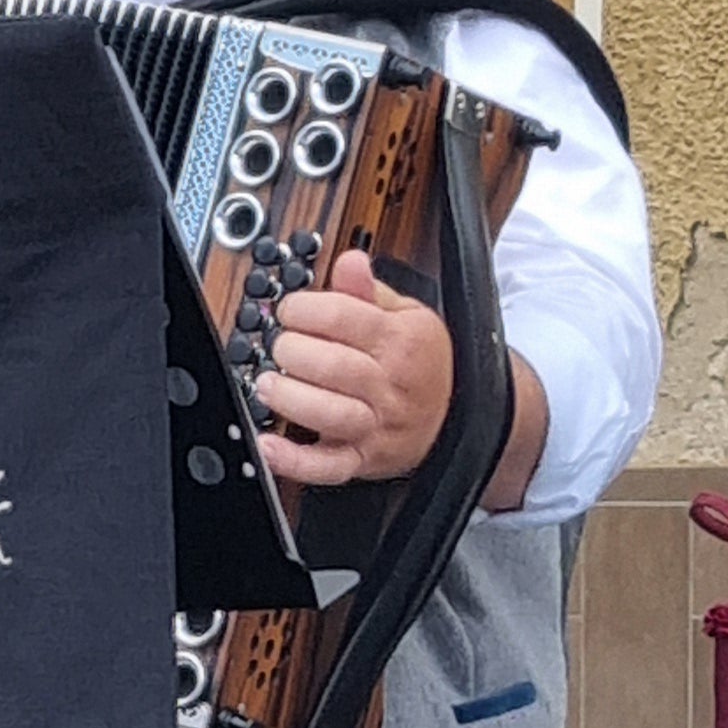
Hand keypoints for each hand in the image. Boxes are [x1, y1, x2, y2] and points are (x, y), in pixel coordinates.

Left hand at [257, 248, 455, 485]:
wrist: (459, 419)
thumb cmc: (424, 363)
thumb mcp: (409, 315)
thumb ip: (370, 290)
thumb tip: (349, 260)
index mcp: (400, 341)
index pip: (345, 317)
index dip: (306, 308)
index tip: (291, 310)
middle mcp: (389, 385)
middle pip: (334, 366)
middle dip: (293, 350)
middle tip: (281, 345)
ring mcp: (376, 425)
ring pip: (330, 415)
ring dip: (290, 398)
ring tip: (268, 384)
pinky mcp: (363, 460)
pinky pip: (328, 468)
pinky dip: (294, 461)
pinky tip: (268, 444)